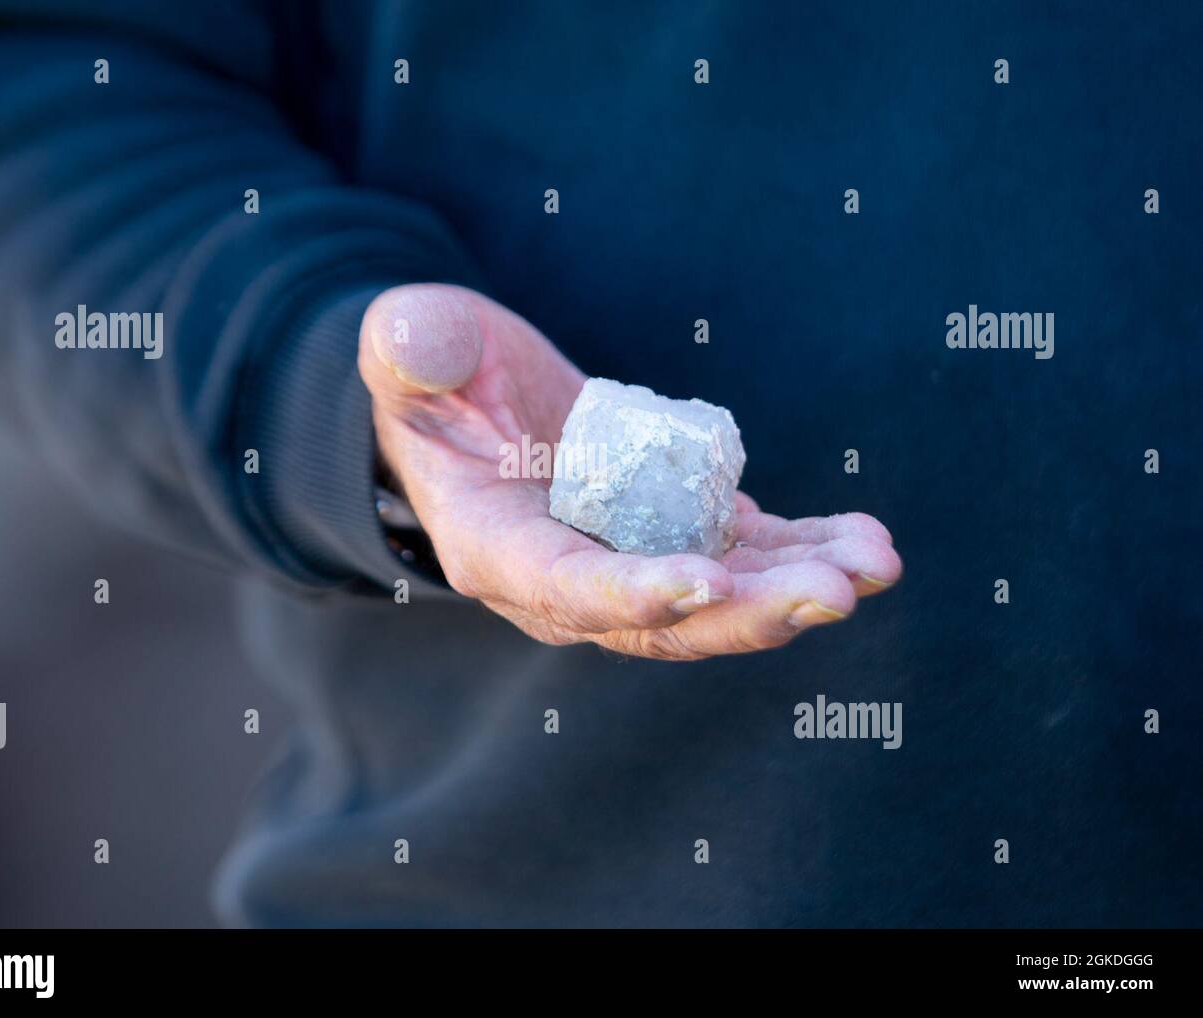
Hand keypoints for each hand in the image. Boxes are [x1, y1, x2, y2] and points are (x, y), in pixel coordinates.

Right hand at [358, 284, 901, 660]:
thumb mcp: (407, 349)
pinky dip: (804, 552)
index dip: (630, 592)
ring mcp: (631, 561)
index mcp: (497, 547)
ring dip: (796, 587)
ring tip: (873, 564)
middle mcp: (570, 579)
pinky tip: (867, 544)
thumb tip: (418, 342)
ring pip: (719, 599)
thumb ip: (409, 347)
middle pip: (662, 619)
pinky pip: (745, 558)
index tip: (704, 580)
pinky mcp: (678, 532)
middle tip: (831, 593)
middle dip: (747, 613)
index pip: (564, 588)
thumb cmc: (435, 378)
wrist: (479, 402)